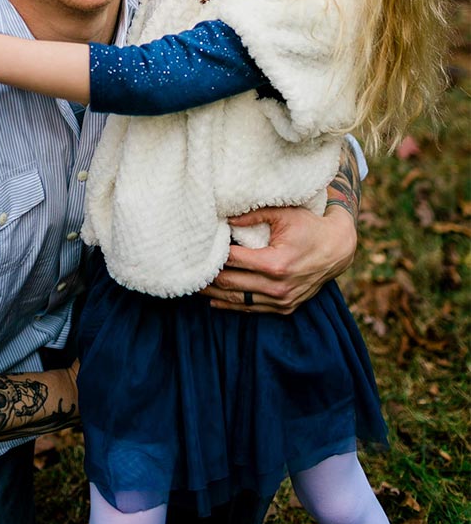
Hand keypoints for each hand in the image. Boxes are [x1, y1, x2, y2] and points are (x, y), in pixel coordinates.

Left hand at [200, 204, 356, 313]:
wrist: (338, 249)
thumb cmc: (309, 227)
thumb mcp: (283, 214)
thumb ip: (251, 214)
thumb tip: (222, 218)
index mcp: (276, 264)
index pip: (231, 261)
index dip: (211, 255)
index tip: (195, 249)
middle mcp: (278, 287)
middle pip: (229, 283)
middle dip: (205, 276)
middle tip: (185, 268)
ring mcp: (283, 300)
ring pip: (237, 300)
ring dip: (213, 294)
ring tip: (193, 285)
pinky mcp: (286, 308)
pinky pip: (252, 309)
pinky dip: (231, 304)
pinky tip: (213, 299)